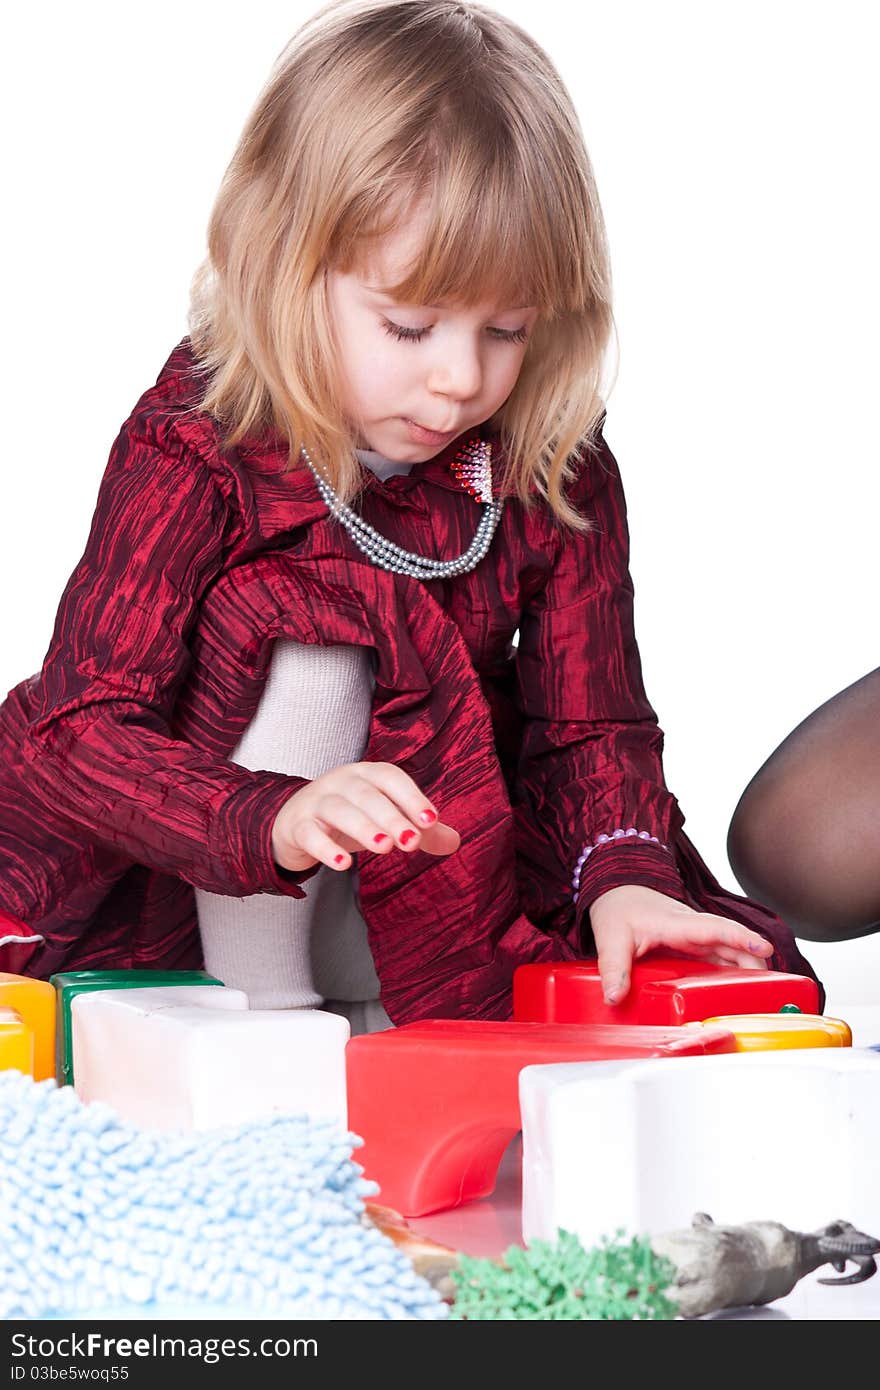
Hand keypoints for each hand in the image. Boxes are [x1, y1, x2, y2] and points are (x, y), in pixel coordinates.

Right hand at [271, 760, 459, 872]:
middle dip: (391, 816)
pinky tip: (343, 865)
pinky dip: (325, 849)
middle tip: (411, 841)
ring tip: (384, 848)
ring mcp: (316, 802)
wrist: (293, 823)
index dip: (411, 796)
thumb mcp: (383, 820)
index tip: (431, 819)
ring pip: (338, 809)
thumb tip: (454, 842)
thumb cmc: (348, 817)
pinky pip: (310, 834)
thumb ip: (418, 830)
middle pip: (367, 794)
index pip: (390, 778)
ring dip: (363, 827)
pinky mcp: (297, 826)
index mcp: (366, 775)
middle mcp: (341, 782)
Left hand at [589, 884, 774, 1003]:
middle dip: (753, 959)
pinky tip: (743, 987)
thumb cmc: (617, 909)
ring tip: (766, 991)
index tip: (764, 948)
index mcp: (676, 923)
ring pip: (729, 949)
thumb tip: (614, 997)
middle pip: (730, 941)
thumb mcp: (610, 938)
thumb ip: (613, 967)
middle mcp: (691, 928)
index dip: (740, 938)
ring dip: (748, 966)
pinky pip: (720, 956)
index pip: (714, 929)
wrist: (617, 891)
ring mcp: (694, 936)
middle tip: (773, 985)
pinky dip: (735, 968)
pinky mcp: (693, 945)